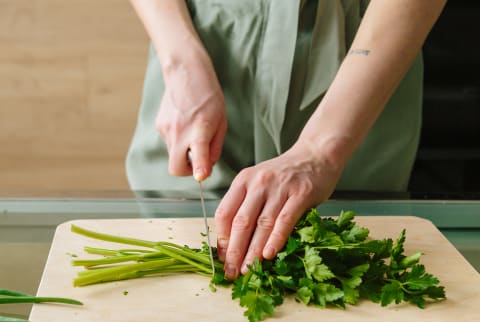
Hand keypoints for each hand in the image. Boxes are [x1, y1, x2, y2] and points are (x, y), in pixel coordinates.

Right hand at [155, 56, 226, 180]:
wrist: (185, 72)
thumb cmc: (209, 97)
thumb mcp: (221, 122)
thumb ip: (214, 148)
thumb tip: (206, 168)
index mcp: (200, 128)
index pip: (198, 153)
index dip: (199, 168)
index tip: (200, 176)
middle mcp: (180, 131)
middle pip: (175, 168)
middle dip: (186, 170)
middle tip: (197, 158)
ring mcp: (166, 129)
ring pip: (173, 154)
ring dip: (183, 151)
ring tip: (193, 130)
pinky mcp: (159, 126)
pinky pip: (170, 143)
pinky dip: (178, 140)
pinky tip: (184, 123)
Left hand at [214, 142, 344, 278]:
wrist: (315, 154)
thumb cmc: (285, 174)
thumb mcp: (259, 182)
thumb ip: (246, 205)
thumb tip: (234, 241)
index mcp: (243, 180)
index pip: (225, 213)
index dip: (221, 239)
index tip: (222, 258)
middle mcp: (258, 182)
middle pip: (240, 222)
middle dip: (234, 251)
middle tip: (231, 272)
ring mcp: (279, 187)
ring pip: (262, 224)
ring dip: (253, 251)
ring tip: (248, 270)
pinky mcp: (300, 194)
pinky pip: (284, 221)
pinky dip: (275, 239)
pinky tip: (269, 254)